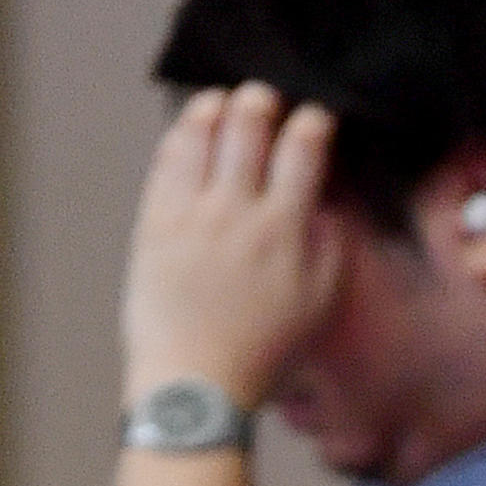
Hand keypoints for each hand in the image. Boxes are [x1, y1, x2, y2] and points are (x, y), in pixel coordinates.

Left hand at [123, 83, 345, 408]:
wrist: (196, 385)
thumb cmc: (261, 352)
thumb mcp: (319, 303)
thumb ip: (331, 244)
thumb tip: (328, 198)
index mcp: (284, 229)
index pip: (304, 148)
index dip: (313, 121)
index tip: (314, 119)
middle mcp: (237, 212)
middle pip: (251, 123)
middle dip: (263, 100)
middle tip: (266, 103)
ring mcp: (191, 213)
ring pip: (204, 130)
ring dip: (218, 106)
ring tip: (225, 105)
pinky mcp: (154, 222)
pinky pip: (168, 159)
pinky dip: (182, 134)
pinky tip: (192, 130)